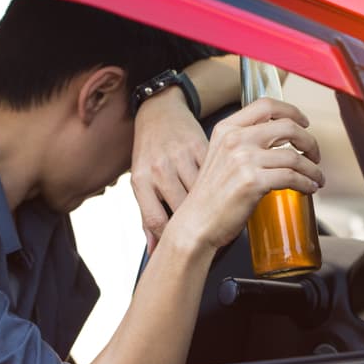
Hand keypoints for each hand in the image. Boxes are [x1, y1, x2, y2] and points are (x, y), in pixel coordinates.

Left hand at [131, 87, 207, 252]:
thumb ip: (148, 215)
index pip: (156, 221)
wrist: (160, 112)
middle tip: (202, 232)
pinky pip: (216, 172)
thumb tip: (154, 251)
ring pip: (203, 194)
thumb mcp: (141, 180)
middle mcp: (161, 168)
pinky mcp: (203, 146)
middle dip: (194, 225)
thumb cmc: (150, 150)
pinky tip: (221, 190)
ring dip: (211, 206)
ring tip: (214, 213)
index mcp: (142, 179)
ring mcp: (183, 156)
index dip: (170, 239)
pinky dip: (221, 184)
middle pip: (182, 210)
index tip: (180, 245)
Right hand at [167, 97, 322, 253]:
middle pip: (288, 127)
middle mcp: (235, 139)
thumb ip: (243, 143)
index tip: (304, 122)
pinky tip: (308, 188)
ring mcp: (244, 160)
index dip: (292, 111)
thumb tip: (279, 139)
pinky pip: (292, 177)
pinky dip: (307, 183)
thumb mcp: (220, 156)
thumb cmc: (211, 196)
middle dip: (309, 141)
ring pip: (295, 156)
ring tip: (316, 178)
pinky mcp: (253, 182)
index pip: (266, 105)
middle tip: (314, 155)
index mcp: (227, 129)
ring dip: (312, 168)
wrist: (196, 223)